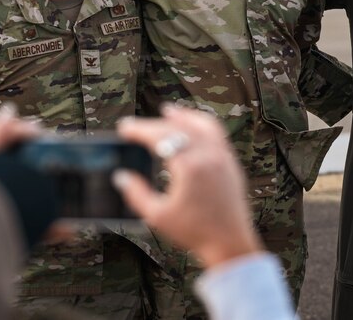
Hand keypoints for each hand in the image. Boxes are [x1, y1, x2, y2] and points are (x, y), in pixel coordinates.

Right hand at [115, 105, 261, 266]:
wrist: (229, 241)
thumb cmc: (194, 232)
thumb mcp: (158, 216)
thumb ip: (137, 194)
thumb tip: (121, 176)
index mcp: (190, 166)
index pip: (160, 137)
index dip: (140, 130)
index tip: (125, 128)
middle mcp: (209, 155)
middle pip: (178, 128)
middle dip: (154, 125)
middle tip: (135, 126)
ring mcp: (223, 156)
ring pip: (202, 125)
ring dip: (183, 116)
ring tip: (167, 111)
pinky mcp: (230, 162)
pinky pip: (217, 133)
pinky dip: (202, 124)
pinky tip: (193, 127)